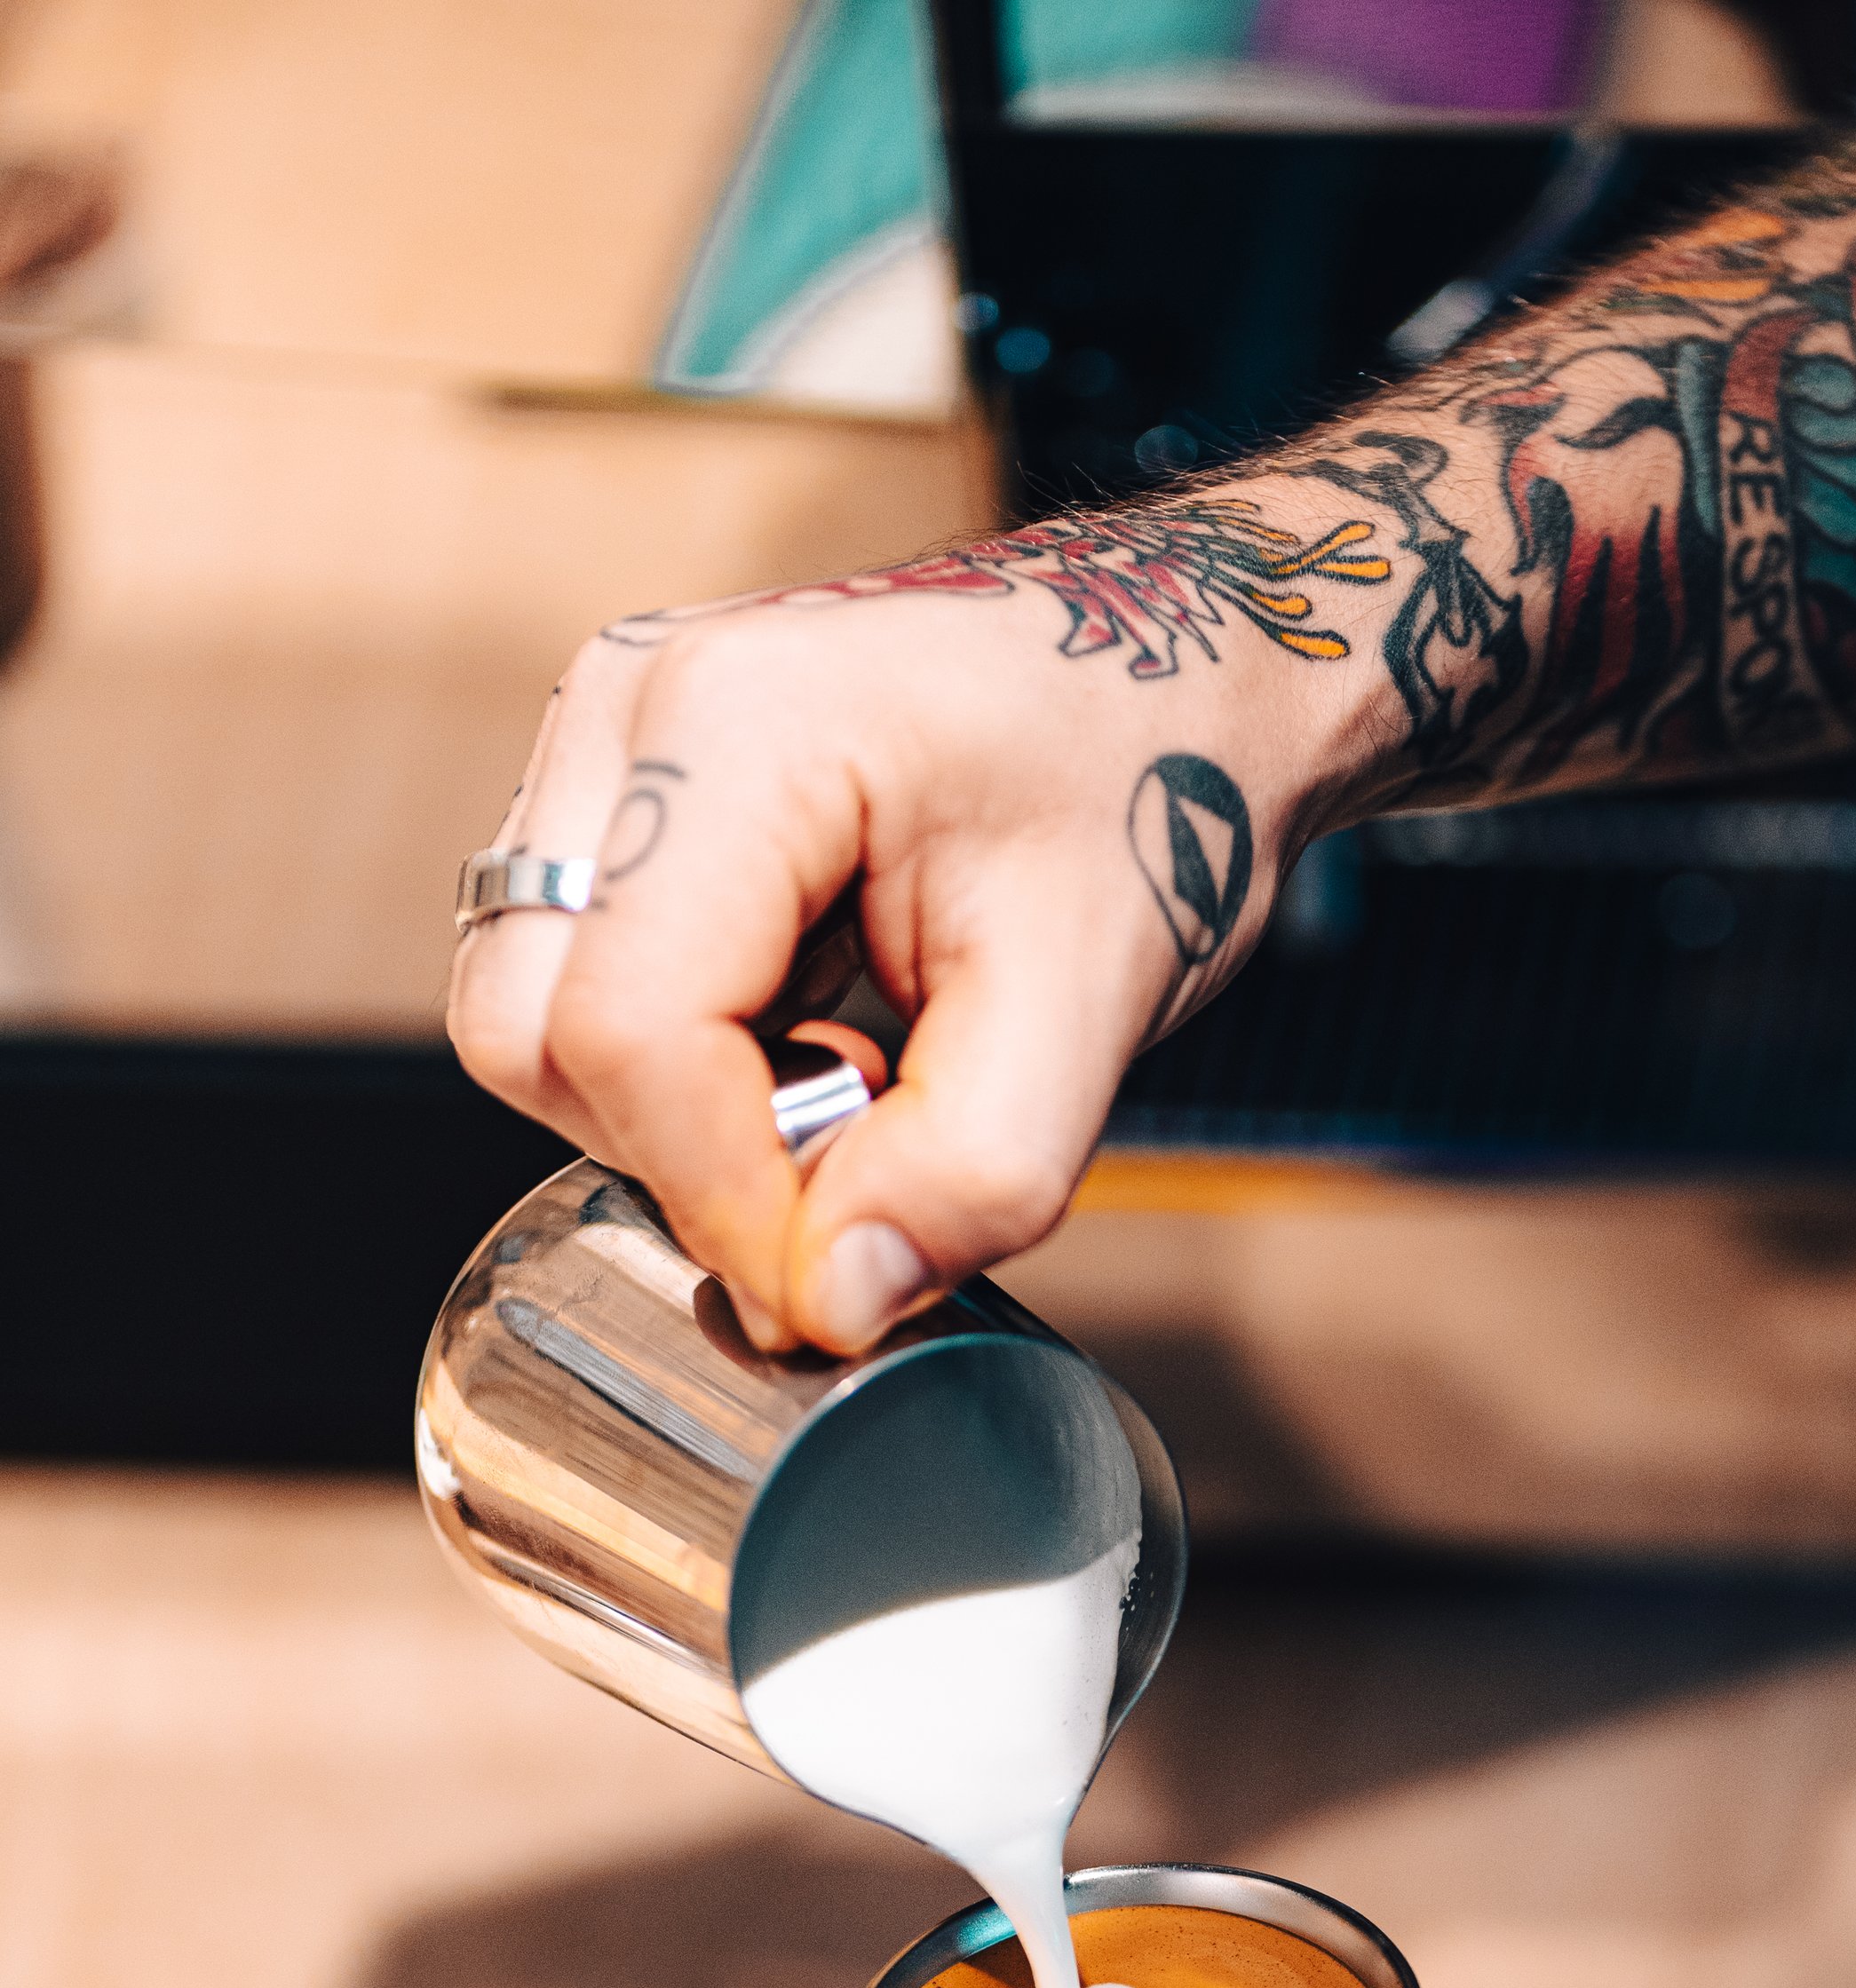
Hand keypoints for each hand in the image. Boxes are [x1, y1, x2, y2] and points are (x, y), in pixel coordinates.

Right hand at [448, 506, 1386, 1353]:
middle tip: (864, 1149)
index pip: (626, 1025)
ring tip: (854, 1069)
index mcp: (741, 720)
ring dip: (684, 1113)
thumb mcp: (1096, 999)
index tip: (837, 1278)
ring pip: (529, 1025)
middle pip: (528, 1031)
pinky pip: (572, 994)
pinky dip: (684, 1067)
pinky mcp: (611, 799)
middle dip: (682, 1152)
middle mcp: (634, 708)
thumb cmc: (1146, 780)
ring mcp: (605, 744)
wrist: (1173, 662)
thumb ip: (973, 1172)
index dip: (719, 1194)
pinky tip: (814, 1030)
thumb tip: (831, 1304)